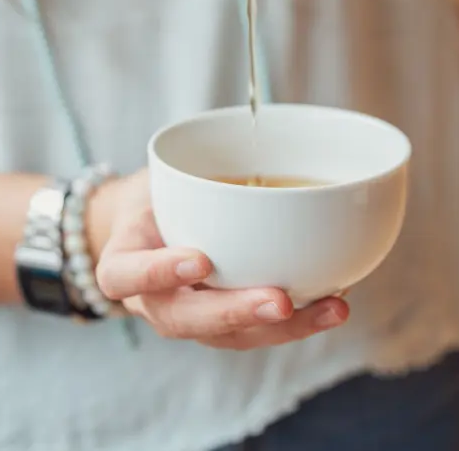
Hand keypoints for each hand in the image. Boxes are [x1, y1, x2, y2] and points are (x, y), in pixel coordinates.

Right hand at [93, 170, 348, 348]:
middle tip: (278, 300)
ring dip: (284, 328)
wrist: (146, 227)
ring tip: (331, 309)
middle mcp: (153, 300)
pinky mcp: (224, 324)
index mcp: (124, 264)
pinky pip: (258, 331)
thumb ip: (185, 166)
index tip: (200, 259)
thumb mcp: (156, 175)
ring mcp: (190, 317)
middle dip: (235, 313)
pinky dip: (300, 320)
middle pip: (184, 320)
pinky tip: (335, 302)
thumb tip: (255, 121)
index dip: (159, 273)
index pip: (125, 275)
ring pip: (229, 337)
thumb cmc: (156, 196)